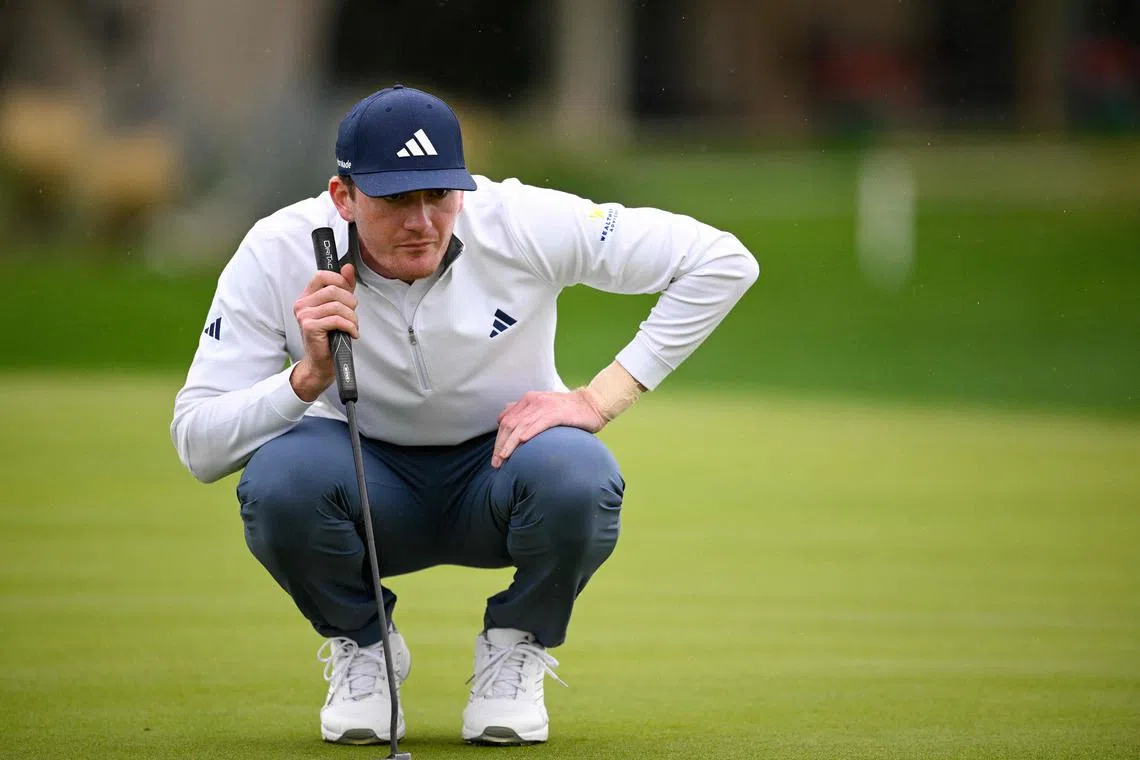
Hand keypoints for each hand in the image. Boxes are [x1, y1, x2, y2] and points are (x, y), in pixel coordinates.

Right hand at [290, 264, 357, 401]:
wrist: (322, 362)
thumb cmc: (331, 336)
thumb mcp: (339, 308)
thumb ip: (344, 287)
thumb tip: (348, 267)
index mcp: (307, 297)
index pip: (322, 275)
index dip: (340, 281)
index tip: (349, 293)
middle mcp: (302, 304)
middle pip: (333, 290)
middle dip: (350, 302)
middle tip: (353, 315)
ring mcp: (304, 315)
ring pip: (337, 305)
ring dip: (352, 317)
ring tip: (352, 326)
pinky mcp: (310, 327)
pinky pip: (337, 319)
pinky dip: (349, 326)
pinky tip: (351, 333)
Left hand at [492, 389, 605, 467]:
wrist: (592, 404)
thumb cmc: (568, 410)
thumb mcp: (542, 408)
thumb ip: (524, 412)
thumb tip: (502, 419)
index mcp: (527, 400)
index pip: (506, 420)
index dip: (498, 439)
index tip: (496, 456)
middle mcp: (532, 401)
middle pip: (510, 424)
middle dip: (501, 445)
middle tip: (496, 463)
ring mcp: (544, 406)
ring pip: (521, 425)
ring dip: (510, 444)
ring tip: (504, 458)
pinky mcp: (557, 413)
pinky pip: (539, 423)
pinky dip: (529, 432)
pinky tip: (521, 442)